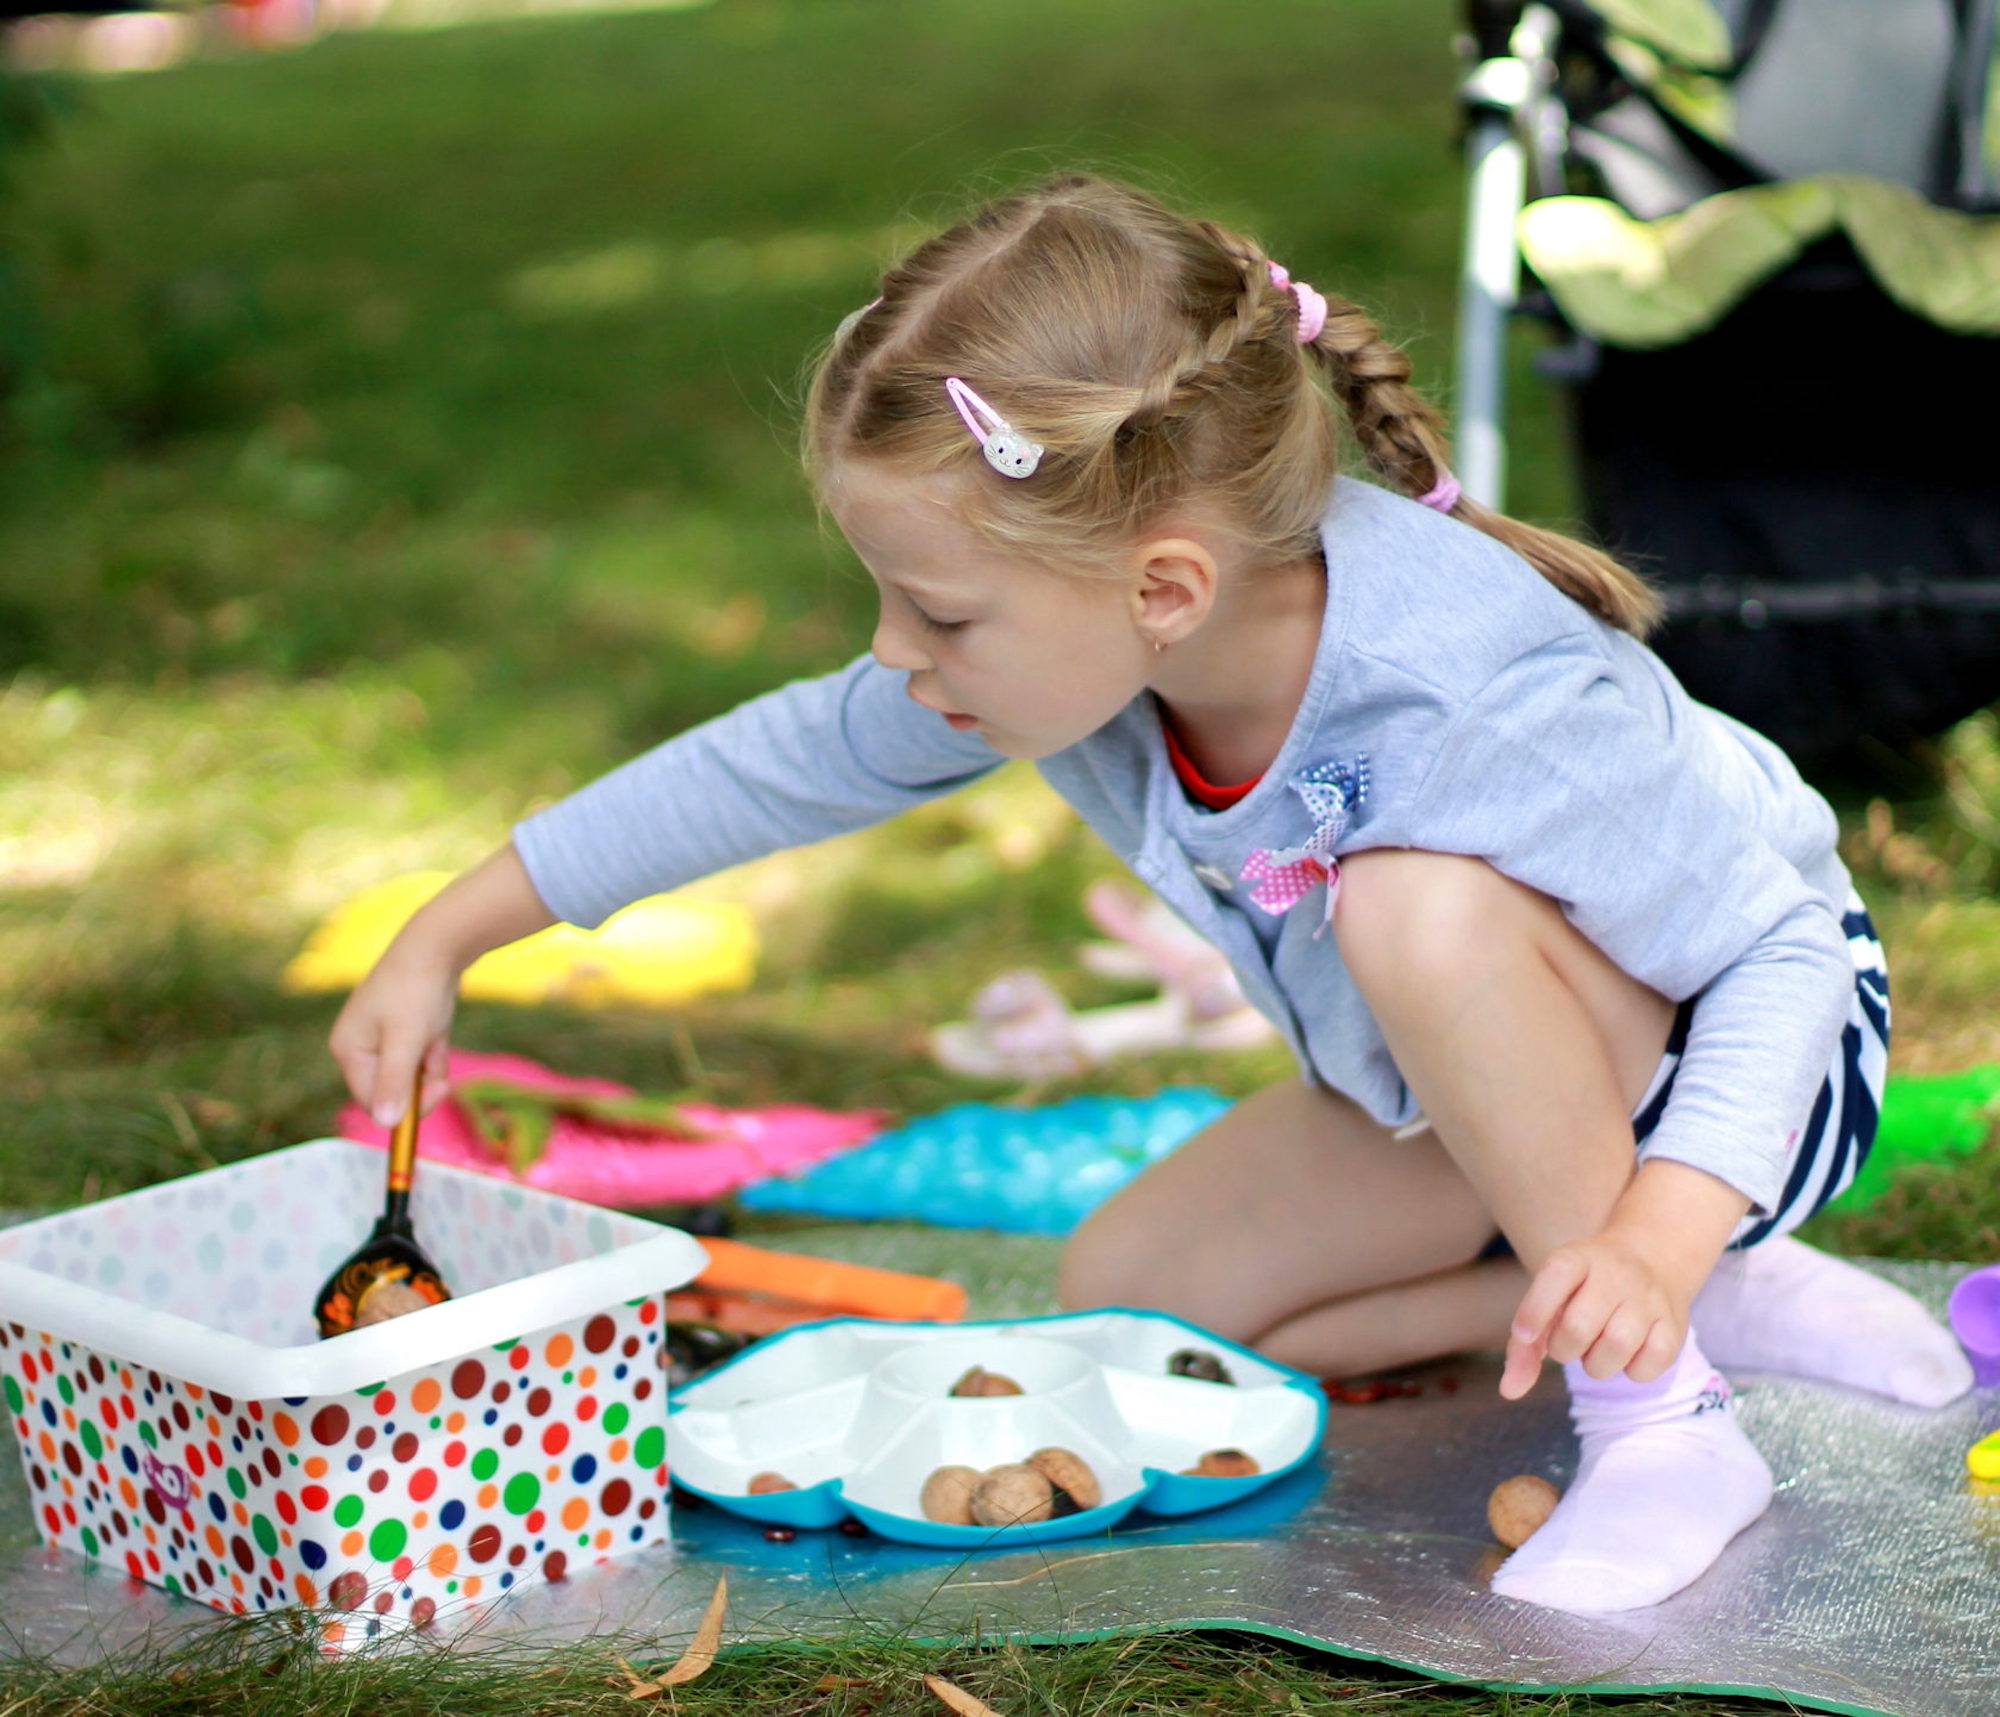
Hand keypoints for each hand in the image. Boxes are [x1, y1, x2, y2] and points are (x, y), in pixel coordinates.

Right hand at [328, 933, 460, 1127]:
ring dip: (431, 1066)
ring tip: (435, 1036)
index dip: (404, 1107)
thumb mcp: (406, 1041)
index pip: (372, 1101)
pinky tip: (438, 1030)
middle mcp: (360, 1047)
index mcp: (348, 1050)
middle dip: (421, 1085)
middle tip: (443, 1078)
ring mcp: (382, 1039)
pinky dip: (435, 1052)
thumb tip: (385, 1123)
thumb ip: (394, 1083)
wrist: (438, 945)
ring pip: (412, 1077)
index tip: (438, 1096)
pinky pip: (422, 1060)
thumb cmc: (415, 991)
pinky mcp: (404, 1032)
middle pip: (392, 1092)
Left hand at [1499, 1230, 1688, 1399]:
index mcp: (1577, 1258)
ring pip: (1616, 1346)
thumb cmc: (1586, 1291)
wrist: (1653, 1257)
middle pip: (1578, 1327)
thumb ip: (1525, 1345)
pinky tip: (1628, 1355)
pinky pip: (1650, 1365)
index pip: (1554, 1277)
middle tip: (1569, 1342)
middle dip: (1563, 1349)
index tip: (1524, 1334)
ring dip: (1596, 1364)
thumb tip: (1509, 1391)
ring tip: (1597, 1349)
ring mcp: (1649, 1298)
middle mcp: (1615, 1273)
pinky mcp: (1675, 1325)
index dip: (1533, 1311)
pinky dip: (1632, 1371)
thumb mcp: (1551, 1299)